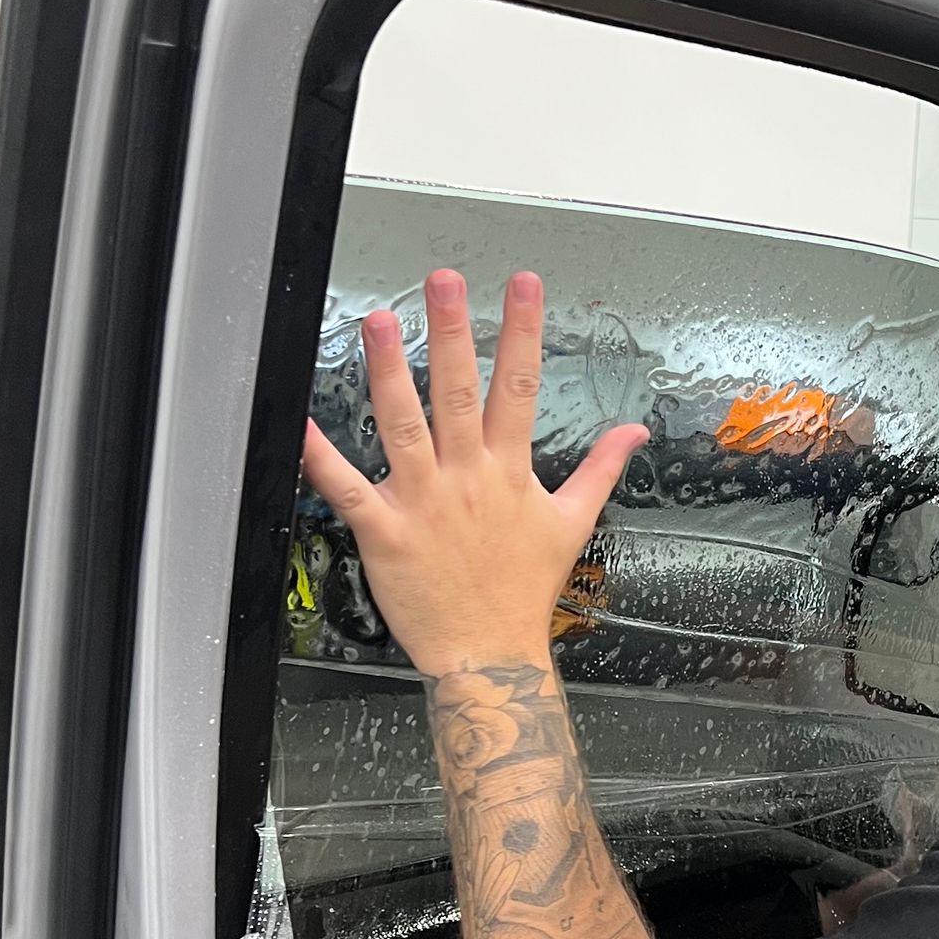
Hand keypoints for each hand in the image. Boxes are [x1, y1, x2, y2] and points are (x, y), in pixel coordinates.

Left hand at [299, 269, 646, 677]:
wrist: (490, 655)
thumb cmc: (523, 593)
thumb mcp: (572, 524)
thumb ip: (600, 469)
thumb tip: (632, 432)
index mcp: (510, 472)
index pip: (519, 388)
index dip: (522, 332)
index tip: (522, 286)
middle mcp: (468, 478)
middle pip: (458, 393)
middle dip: (452, 332)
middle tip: (442, 282)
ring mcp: (425, 502)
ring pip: (404, 425)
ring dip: (389, 372)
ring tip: (380, 323)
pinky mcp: (386, 530)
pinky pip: (348, 487)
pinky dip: (323, 456)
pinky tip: (305, 420)